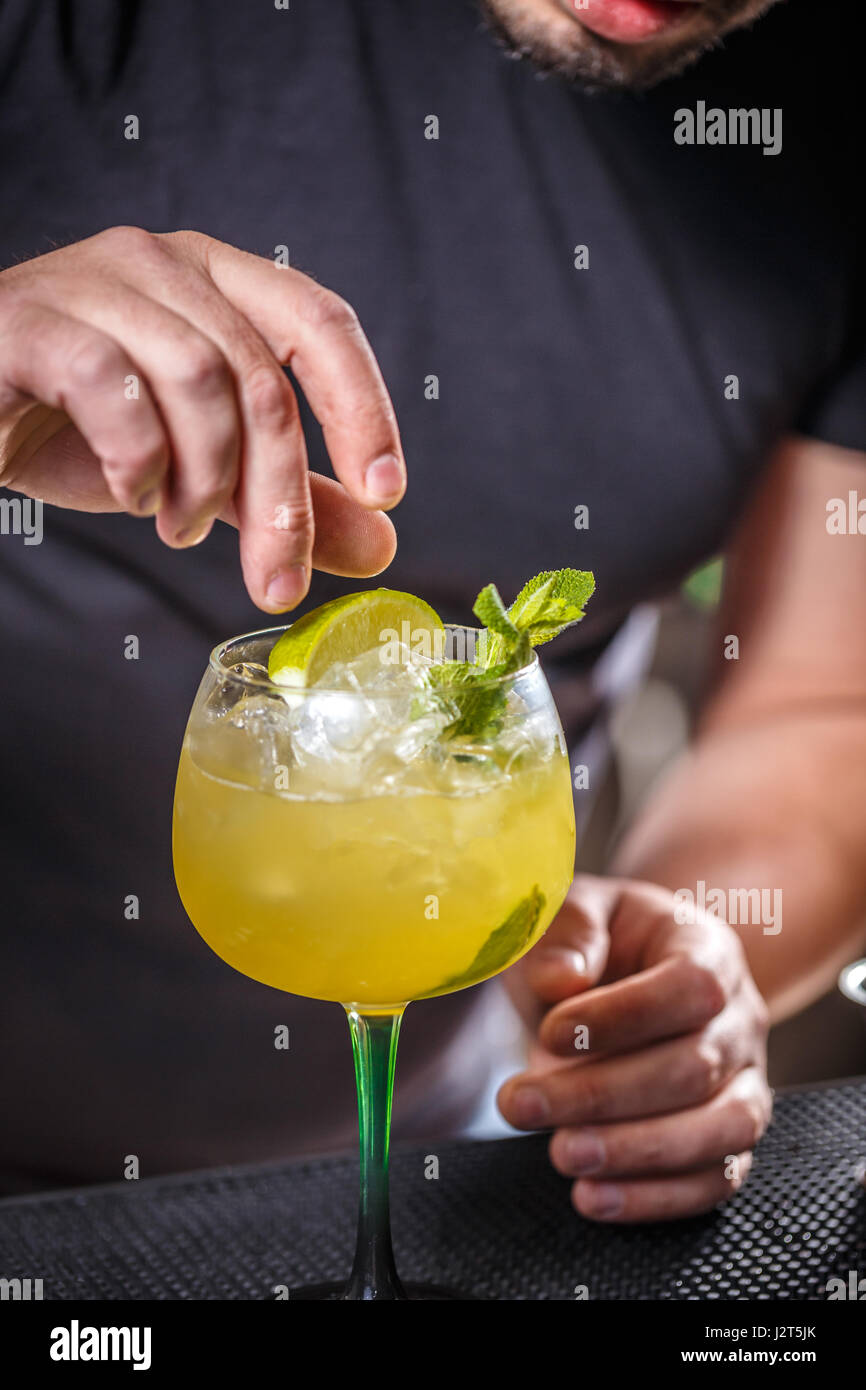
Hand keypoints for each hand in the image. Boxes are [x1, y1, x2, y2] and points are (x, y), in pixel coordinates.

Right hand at [0, 227, 403, 608]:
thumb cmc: (73, 424)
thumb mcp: (199, 468)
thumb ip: (283, 497)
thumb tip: (378, 543)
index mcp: (215, 280)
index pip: (319, 321)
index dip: (362, 406)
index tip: (386, 491)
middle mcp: (161, 265)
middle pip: (261, 376)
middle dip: (280, 493)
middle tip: (275, 573)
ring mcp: (92, 283)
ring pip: (197, 378)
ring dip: (202, 479)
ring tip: (175, 524)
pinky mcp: (30, 323)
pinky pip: (111, 386)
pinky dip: (136, 460)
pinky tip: (131, 493)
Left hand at [498, 874, 771, 1221]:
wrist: (628, 971)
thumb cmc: (597, 942)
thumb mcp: (574, 912)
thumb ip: (567, 933)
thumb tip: (558, 980)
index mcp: (708, 949)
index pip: (691, 986)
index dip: (624, 1016)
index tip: (550, 1032)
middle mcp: (740, 1018)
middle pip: (696, 1067)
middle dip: (602, 1094)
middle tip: (521, 1104)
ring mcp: (744, 1082)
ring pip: (721, 1130)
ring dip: (635, 1152)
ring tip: (559, 1154)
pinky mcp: (729, 1138)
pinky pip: (714, 1180)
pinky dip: (655, 1198)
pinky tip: (592, 1196)